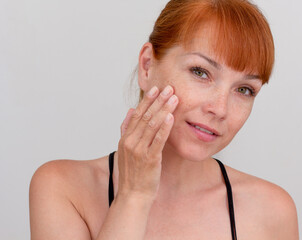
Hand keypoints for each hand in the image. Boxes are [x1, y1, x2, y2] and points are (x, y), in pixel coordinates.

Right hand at [116, 85, 177, 199]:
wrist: (133, 194)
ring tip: (173, 98)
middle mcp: (130, 141)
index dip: (147, 100)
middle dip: (158, 101)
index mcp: (125, 138)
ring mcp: (139, 150)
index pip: (136, 114)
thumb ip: (126, 129)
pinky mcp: (149, 159)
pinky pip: (158, 140)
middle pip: (145, 116)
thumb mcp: (124, 149)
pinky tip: (171, 117)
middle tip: (169, 88)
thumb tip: (129, 110)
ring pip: (152, 125)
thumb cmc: (132, 172)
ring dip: (164, 109)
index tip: (156, 88)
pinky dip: (164, 127)